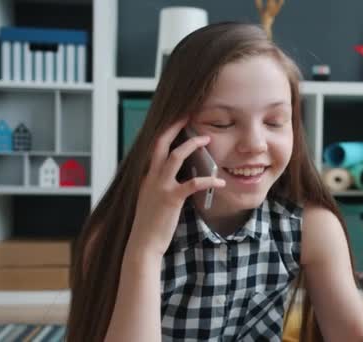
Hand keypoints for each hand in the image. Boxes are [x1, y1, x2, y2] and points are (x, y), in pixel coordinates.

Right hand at [127, 118, 225, 257]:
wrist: (143, 244)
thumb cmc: (150, 223)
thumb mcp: (151, 198)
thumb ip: (159, 184)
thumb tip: (177, 174)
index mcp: (146, 175)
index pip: (154, 146)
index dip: (165, 131)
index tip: (177, 119)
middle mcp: (150, 176)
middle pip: (160, 143)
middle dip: (175, 126)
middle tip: (189, 115)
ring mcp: (160, 186)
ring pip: (175, 156)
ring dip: (192, 145)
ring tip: (207, 140)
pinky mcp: (170, 199)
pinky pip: (192, 184)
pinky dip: (208, 181)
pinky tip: (220, 183)